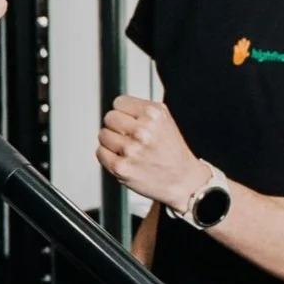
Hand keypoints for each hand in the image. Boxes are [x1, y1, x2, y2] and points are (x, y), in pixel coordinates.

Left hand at [96, 96, 209, 210]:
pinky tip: (123, 158)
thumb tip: (117, 106)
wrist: (182, 180)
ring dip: (112, 142)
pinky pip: (100, 152)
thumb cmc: (172, 151)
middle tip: (128, 136)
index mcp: (153, 114)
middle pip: (109, 118)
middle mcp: (142, 130)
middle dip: (117, 126)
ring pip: (103, 135)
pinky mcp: (121, 167)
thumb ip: (140, 109)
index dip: (124, 113)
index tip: (130, 121)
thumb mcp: (164, 119)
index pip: (119, 102)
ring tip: (128, 148)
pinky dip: (108, 156)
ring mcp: (130, 149)